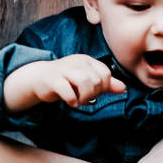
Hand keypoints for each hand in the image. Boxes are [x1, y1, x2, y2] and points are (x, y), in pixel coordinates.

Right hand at [3, 54, 124, 112]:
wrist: (39, 78)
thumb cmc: (66, 80)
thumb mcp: (87, 80)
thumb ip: (105, 85)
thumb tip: (124, 88)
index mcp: (86, 60)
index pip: (105, 73)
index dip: (103, 87)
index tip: (94, 93)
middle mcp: (76, 62)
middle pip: (97, 80)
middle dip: (94, 94)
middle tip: (85, 98)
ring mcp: (64, 70)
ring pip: (85, 82)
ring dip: (85, 97)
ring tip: (79, 100)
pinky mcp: (53, 80)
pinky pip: (68, 92)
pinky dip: (72, 100)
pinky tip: (70, 102)